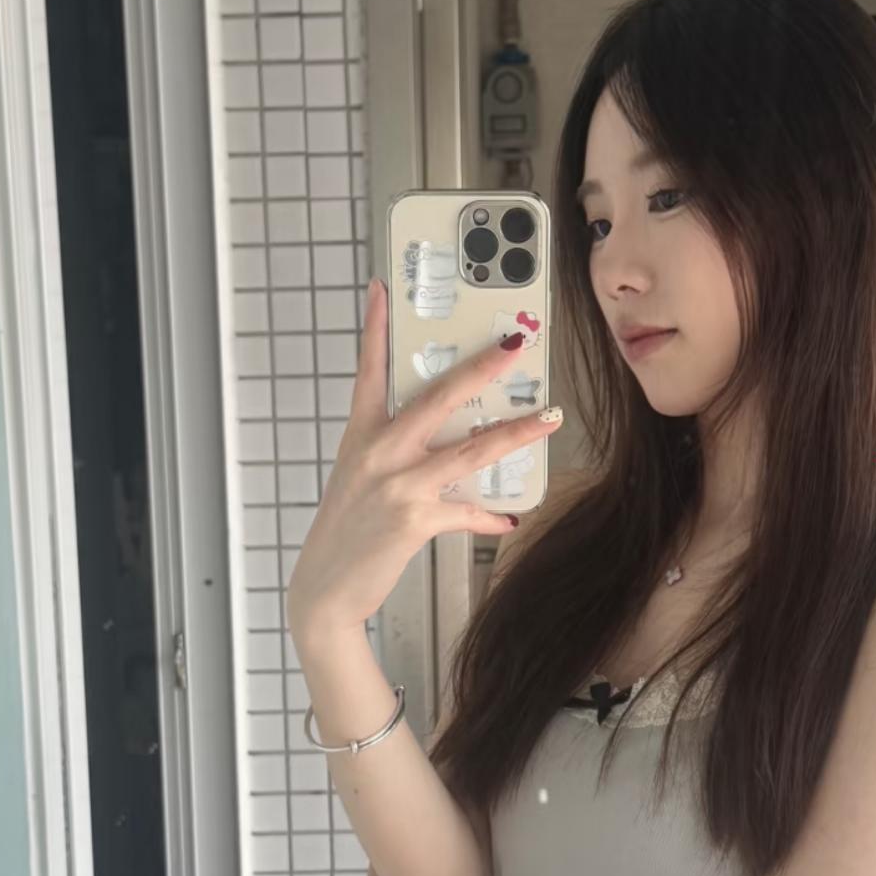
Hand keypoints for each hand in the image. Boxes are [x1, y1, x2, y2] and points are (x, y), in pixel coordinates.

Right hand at [285, 278, 561, 636]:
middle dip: (482, 367)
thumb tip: (450, 441)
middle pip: (439, 397)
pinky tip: (510, 517)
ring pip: (470, 448)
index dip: (375, 327)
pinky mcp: (414, 519)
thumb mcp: (361, 478)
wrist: (325, 588)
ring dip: (516, 432)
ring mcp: (397, 484)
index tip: (383, 288)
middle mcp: (378, 452)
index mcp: (361, 435)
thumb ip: (398, 453)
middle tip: (516, 343)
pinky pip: (467, 510)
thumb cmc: (347, 530)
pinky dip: (491, 514)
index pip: (368, 370)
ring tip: (550, 418)